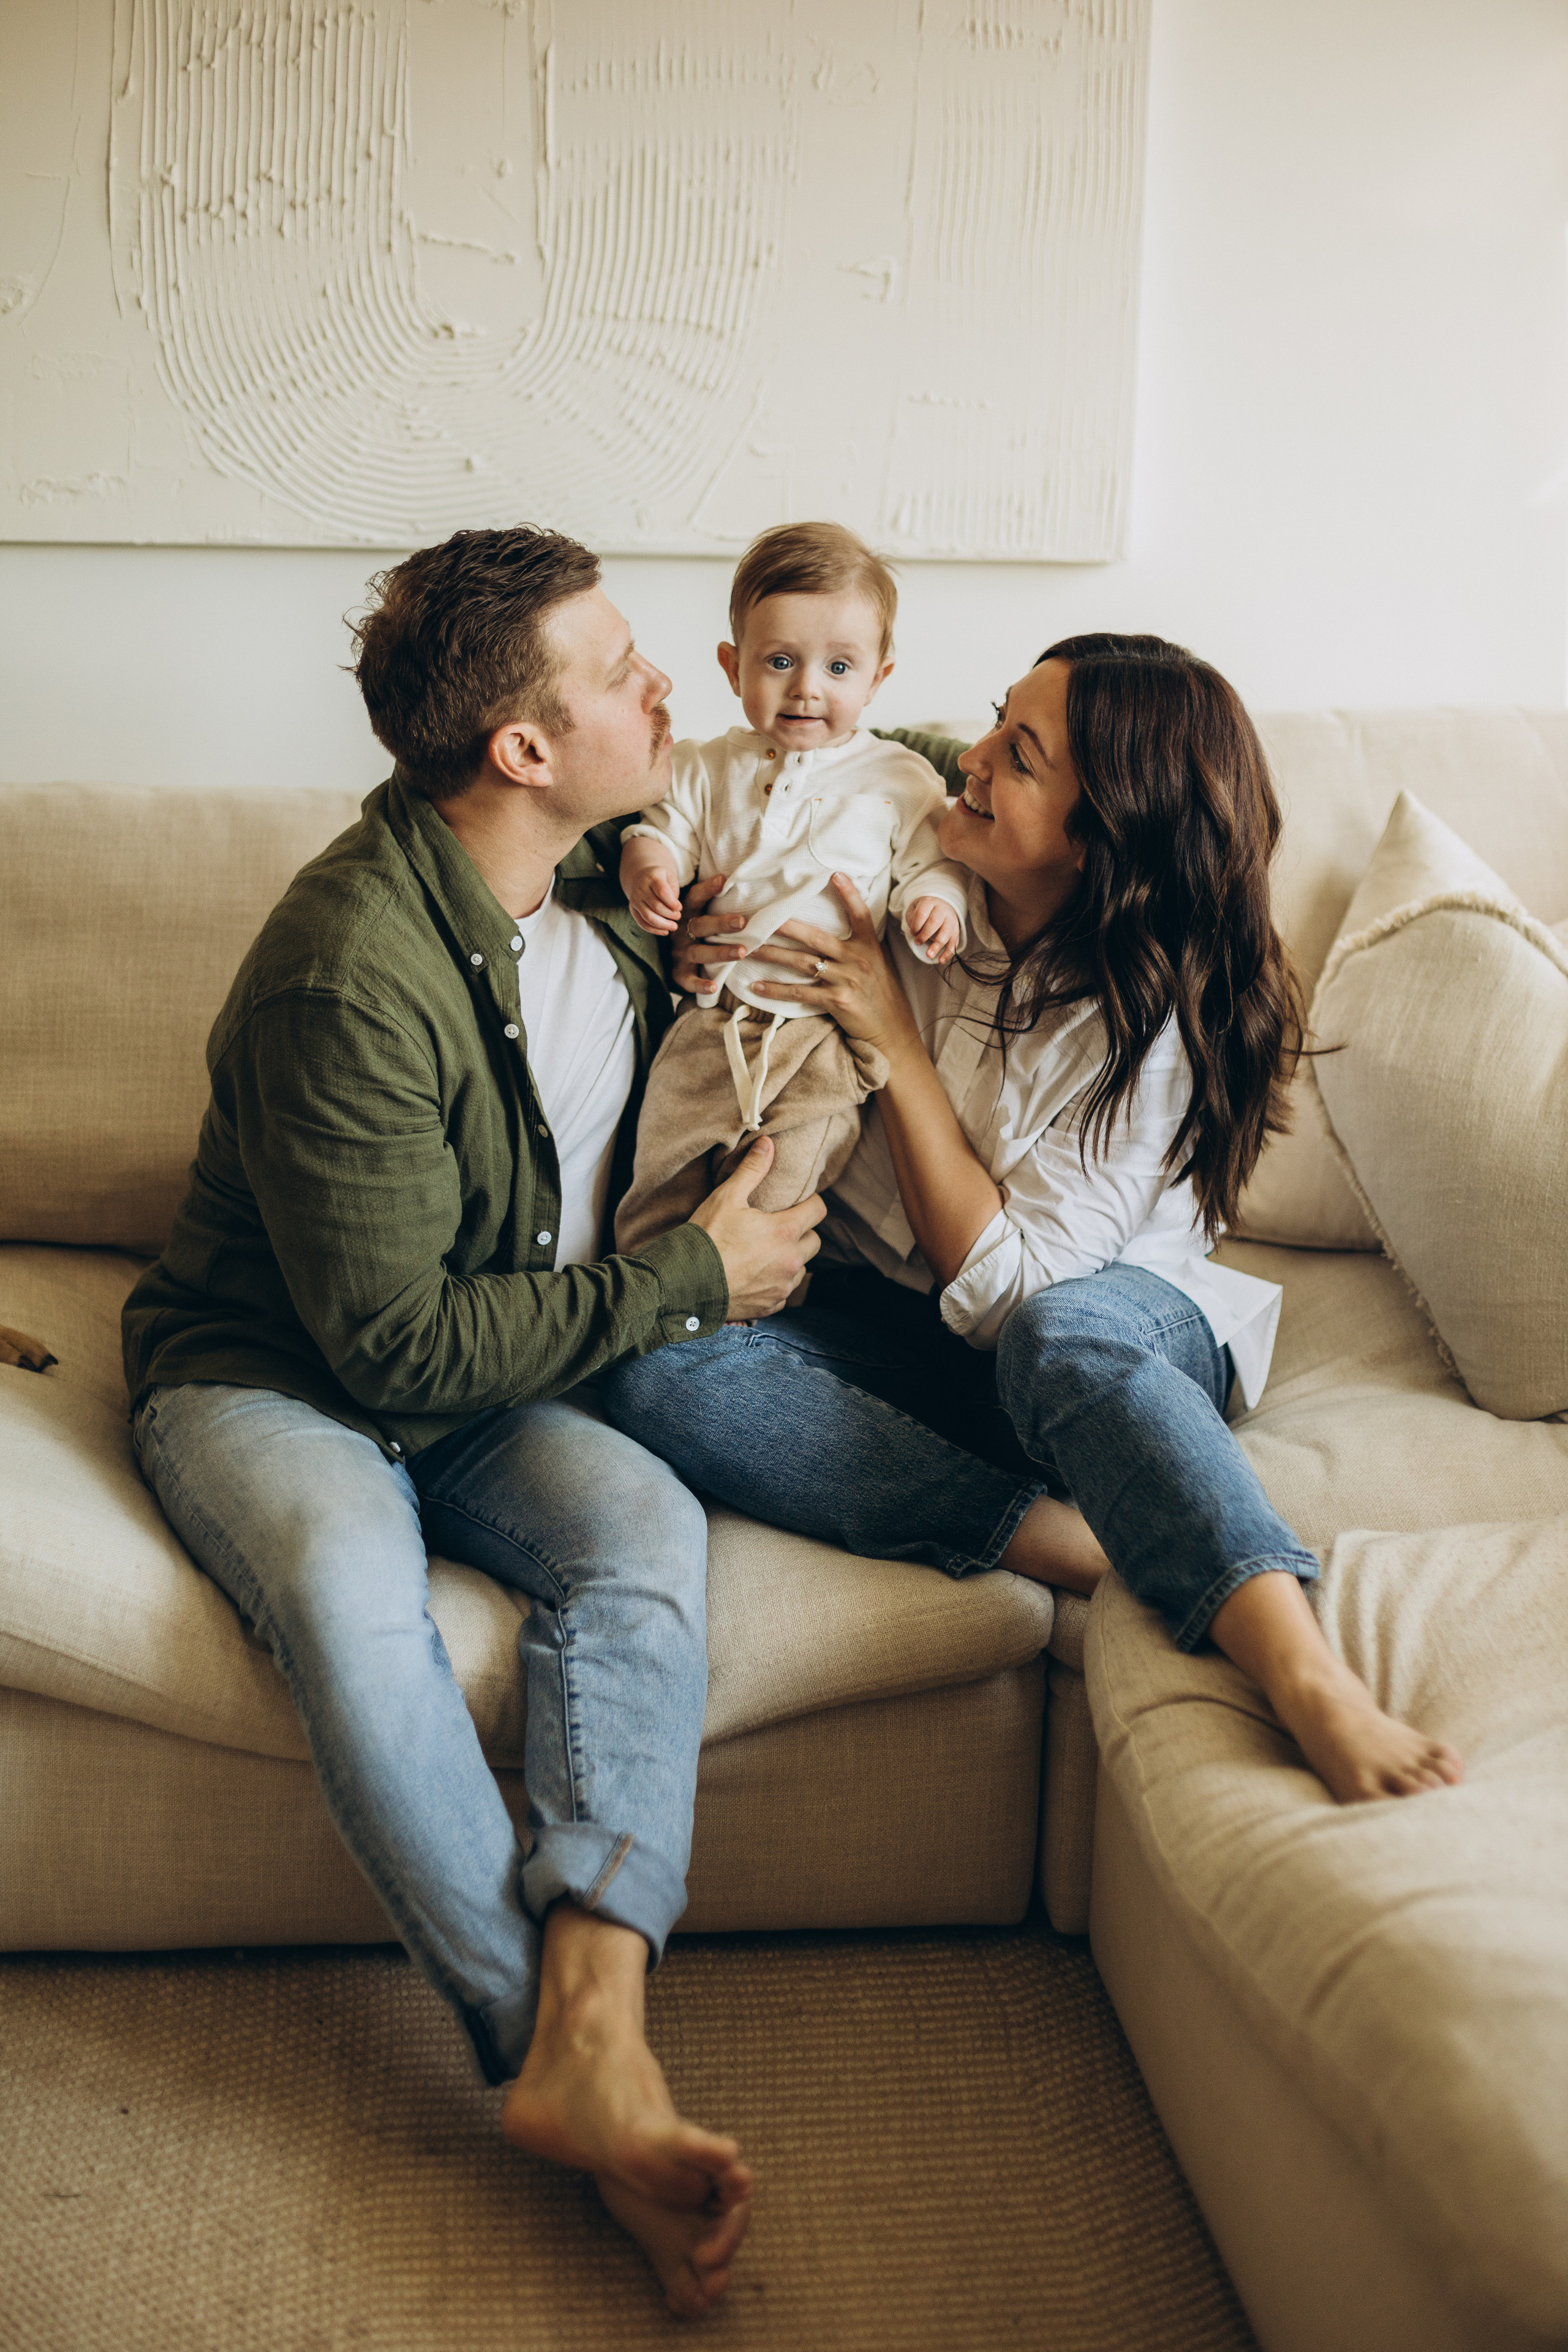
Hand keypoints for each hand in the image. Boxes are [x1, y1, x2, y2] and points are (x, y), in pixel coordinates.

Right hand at [621, 849, 683, 936]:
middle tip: (678, 916)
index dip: (672, 903)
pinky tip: (665, 931)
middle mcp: (641, 889)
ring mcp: (635, 900)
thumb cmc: (660, 879)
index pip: (662, 892)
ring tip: (674, 926)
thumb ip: (673, 890)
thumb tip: (674, 908)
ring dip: (663, 925)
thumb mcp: (669, 877)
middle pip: (656, 906)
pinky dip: (654, 930)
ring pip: (648, 917)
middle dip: (670, 914)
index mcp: (652, 878)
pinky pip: (642, 923)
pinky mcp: (633, 910)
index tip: (680, 907)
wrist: (641, 877)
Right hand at [670, 872, 749, 994]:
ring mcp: (680, 954)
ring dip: (720, 953)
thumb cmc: (698, 929)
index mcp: (687, 914)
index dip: (706, 889)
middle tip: (742, 922)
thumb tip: (746, 881)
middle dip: (720, 924)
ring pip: (699, 953)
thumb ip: (718, 901)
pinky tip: (714, 987)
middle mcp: (681, 932)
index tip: (723, 879)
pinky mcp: (679, 973)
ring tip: (741, 952)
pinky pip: (688, 980)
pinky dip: (700, 984)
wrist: (670, 956)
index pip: (694, 898)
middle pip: (699, 926)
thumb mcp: (702, 913)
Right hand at [689, 1135, 823, 1319]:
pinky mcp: (771, 1305)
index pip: (818, 1211)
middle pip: (815, 1241)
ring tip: (769, 1251)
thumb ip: (751, 1170)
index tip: (799, 1201)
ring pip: (802, 1268)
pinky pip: (785, 1291)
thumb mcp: (726, 1197)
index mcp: (784, 1231)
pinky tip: (758, 1275)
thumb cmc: (706, 1237)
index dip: (810, 1202)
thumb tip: (767, 1144)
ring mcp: (781, 1286)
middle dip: (802, 1231)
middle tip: (781, 1225)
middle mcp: (790, 1261)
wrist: (683, 1283)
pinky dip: (777, 1282)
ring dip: (791, 1258)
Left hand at [749, 875, 921, 1059]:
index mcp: (869, 945)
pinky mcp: (837, 1001)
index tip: (834, 874)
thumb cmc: (880, 993)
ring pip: (802, 962)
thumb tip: (839, 927)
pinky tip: (756, 986)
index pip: (860, 914)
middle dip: (784, 927)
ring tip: (747, 949)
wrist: (890, 1029)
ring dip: (772, 955)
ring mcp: (846, 980)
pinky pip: (800, 993)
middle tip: (759, 918)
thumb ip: (859, 945)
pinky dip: (776, 990)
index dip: (848, 894)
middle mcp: (857, 959)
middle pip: (815, 937)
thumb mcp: (877, 962)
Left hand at [905, 896, 960, 965]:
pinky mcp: (956, 931)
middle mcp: (942, 910)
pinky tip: (941, 960)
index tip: (912, 933)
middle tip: (917, 943)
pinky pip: (954, 942)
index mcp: (930, 902)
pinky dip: (948, 952)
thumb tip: (917, 934)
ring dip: (937, 945)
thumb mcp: (914, 909)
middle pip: (935, 922)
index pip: (922, 914)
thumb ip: (913, 920)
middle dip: (925, 935)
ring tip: (929, 955)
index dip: (916, 925)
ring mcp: (951, 920)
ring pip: (946, 932)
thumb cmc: (924, 911)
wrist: (939, 906)